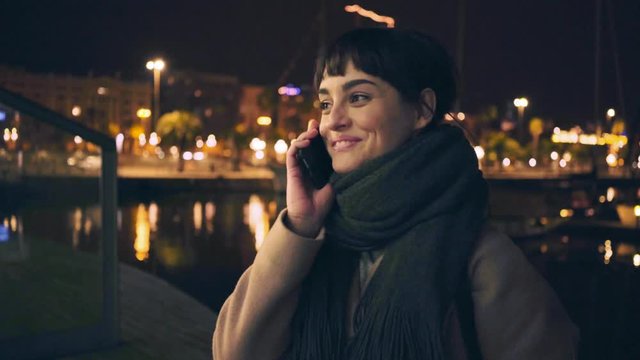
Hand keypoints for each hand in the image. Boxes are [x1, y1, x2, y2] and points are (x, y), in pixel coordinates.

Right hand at [285, 120, 333, 236]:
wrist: (311, 216)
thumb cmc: (322, 203)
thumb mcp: (334, 183)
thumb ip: (336, 171)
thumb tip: (345, 157)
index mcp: (316, 167)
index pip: (316, 148)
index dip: (318, 137)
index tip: (323, 128)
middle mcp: (306, 166)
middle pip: (306, 144)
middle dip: (310, 132)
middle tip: (316, 124)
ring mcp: (298, 167)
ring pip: (297, 146)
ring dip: (304, 136)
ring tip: (312, 132)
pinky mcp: (291, 171)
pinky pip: (292, 154)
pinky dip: (297, 145)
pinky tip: (305, 142)